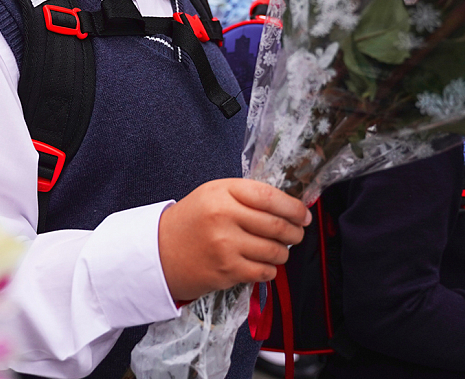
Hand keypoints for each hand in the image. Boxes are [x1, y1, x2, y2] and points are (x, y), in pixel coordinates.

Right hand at [158, 179, 309, 301]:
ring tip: (277, 249)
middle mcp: (224, 217)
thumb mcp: (213, 194)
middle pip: (278, 225)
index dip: (294, 207)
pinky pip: (265, 272)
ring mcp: (225, 246)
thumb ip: (246, 195)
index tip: (304, 214)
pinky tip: (262, 263)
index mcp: (222, 192)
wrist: (161, 252)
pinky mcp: (227, 271)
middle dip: (296, 232)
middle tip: (298, 233)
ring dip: (283, 252)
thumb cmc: (192, 221)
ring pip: (275, 251)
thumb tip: (288, 206)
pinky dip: (270, 269)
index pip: (270, 197)